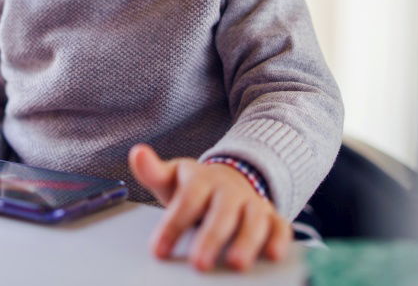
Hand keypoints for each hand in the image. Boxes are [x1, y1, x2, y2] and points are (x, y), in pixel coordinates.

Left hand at [128, 144, 291, 271]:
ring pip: (254, 219)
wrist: (229, 179)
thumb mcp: (172, 178)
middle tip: (200, 263)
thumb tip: (137, 153)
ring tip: (238, 264)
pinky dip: (279, 239)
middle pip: (222, 212)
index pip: (187, 200)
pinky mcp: (271, 216)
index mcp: (202, 180)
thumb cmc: (195, 187)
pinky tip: (273, 255)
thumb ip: (152, 171)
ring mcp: (252, 203)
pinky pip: (280, 226)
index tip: (159, 251)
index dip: (173, 225)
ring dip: (248, 241)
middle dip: (212, 237)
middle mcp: (229, 190)